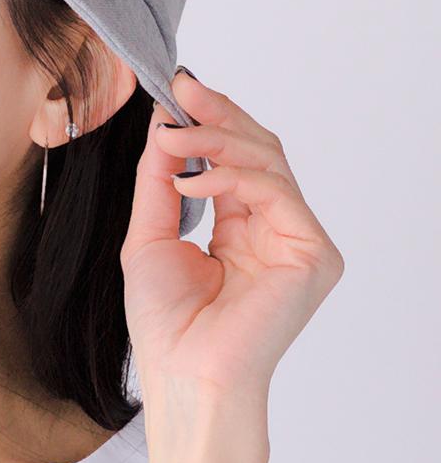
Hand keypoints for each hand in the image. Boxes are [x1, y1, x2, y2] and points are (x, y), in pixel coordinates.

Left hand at [120, 69, 345, 399]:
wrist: (182, 374)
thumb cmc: (166, 320)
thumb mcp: (151, 232)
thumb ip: (159, 178)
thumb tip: (164, 123)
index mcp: (242, 226)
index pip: (235, 157)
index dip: (209, 118)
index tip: (176, 88)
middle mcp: (274, 228)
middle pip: (258, 148)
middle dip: (217, 114)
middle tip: (182, 91)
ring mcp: (296, 239)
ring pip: (267, 160)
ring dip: (215, 140)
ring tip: (171, 137)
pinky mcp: (311, 252)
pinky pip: (274, 191)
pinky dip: (231, 175)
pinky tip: (191, 182)